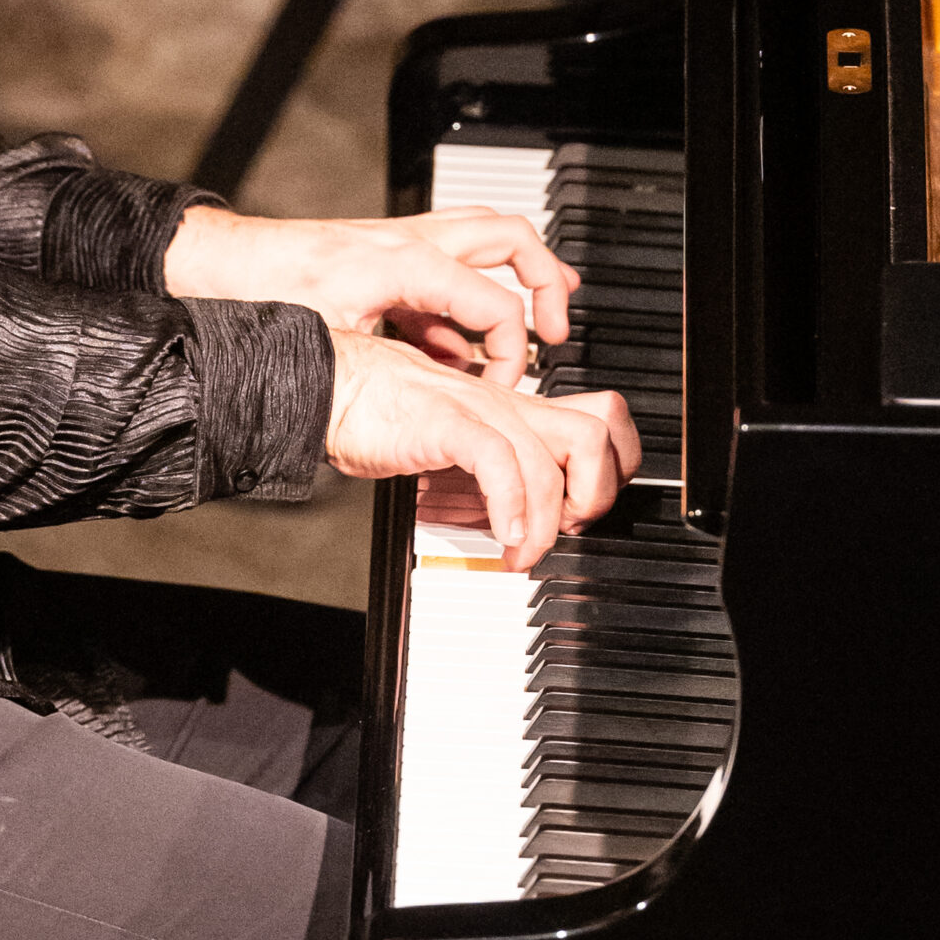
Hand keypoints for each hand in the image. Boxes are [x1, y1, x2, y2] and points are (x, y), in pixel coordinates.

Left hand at [164, 205, 578, 387]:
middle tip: (557, 329)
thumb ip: (397, 360)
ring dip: (522, 271)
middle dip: (548, 283)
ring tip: (545, 314)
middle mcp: (414, 240)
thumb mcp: (334, 337)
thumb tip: (441, 392)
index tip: (506, 386)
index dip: (512, 352)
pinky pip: (451, 262)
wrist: (221, 263)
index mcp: (408, 262)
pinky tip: (460, 342)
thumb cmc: (268, 290)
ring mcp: (404, 239)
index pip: (495, 303)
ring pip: (489, 236)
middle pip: (513, 239)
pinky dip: (470, 295)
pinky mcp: (390, 252)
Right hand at [324, 330, 638, 571]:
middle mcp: (507, 403)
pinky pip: (500, 463)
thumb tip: (518, 513)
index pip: (601, 416)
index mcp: (514, 405)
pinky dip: (512, 509)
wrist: (327, 387)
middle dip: (598, 491)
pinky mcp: (447, 423)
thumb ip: (490, 466)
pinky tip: (505, 538)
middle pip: (599, 430)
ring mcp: (479, 409)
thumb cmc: (378, 412)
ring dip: (548, 521)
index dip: (612, 466)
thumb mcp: (453, 441)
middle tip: (568, 528)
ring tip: (524, 552)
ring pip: (552, 459)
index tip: (584, 509)